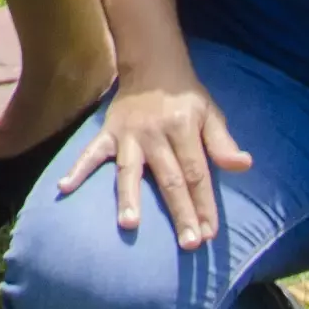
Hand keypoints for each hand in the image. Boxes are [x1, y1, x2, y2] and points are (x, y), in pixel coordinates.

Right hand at [54, 71, 251, 248]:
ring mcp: (128, 134)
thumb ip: (223, 143)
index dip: (204, 204)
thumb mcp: (211, 114)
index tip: (209, 233)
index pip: (196, 173)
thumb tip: (244, 165)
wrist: (152, 65)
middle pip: (169, 179)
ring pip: (129, 170)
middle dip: (180, 212)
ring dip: (128, 197)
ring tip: (129, 224)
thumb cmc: (186, 97)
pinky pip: (91, 152)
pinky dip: (77, 169)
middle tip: (188, 243)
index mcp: (182, 128)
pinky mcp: (108, 133)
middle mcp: (155, 133)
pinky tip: (64, 187)